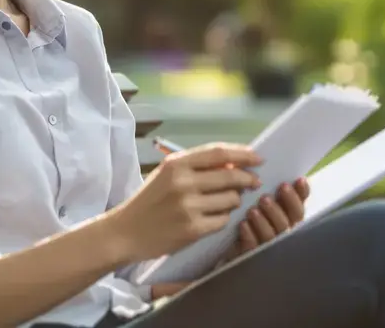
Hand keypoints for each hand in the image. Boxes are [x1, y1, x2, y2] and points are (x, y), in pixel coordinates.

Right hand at [108, 143, 262, 261]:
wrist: (126, 231)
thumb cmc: (149, 200)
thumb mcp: (167, 175)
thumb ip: (196, 167)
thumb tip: (235, 164)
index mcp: (176, 164)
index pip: (219, 153)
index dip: (243, 154)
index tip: (258, 158)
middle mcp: (183, 182)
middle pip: (231, 175)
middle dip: (248, 178)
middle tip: (254, 182)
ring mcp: (188, 207)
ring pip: (231, 199)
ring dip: (234, 200)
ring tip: (224, 203)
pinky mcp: (193, 229)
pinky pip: (223, 220)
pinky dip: (223, 218)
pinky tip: (212, 218)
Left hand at [225, 177, 308, 260]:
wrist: (227, 243)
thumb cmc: (244, 216)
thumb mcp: (254, 200)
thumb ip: (261, 186)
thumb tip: (254, 162)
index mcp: (286, 216)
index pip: (299, 205)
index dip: (301, 194)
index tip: (298, 179)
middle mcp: (283, 231)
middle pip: (289, 220)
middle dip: (281, 207)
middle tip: (268, 196)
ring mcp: (268, 246)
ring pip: (272, 235)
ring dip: (264, 221)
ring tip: (253, 210)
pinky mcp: (251, 255)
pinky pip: (253, 246)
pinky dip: (249, 234)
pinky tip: (243, 224)